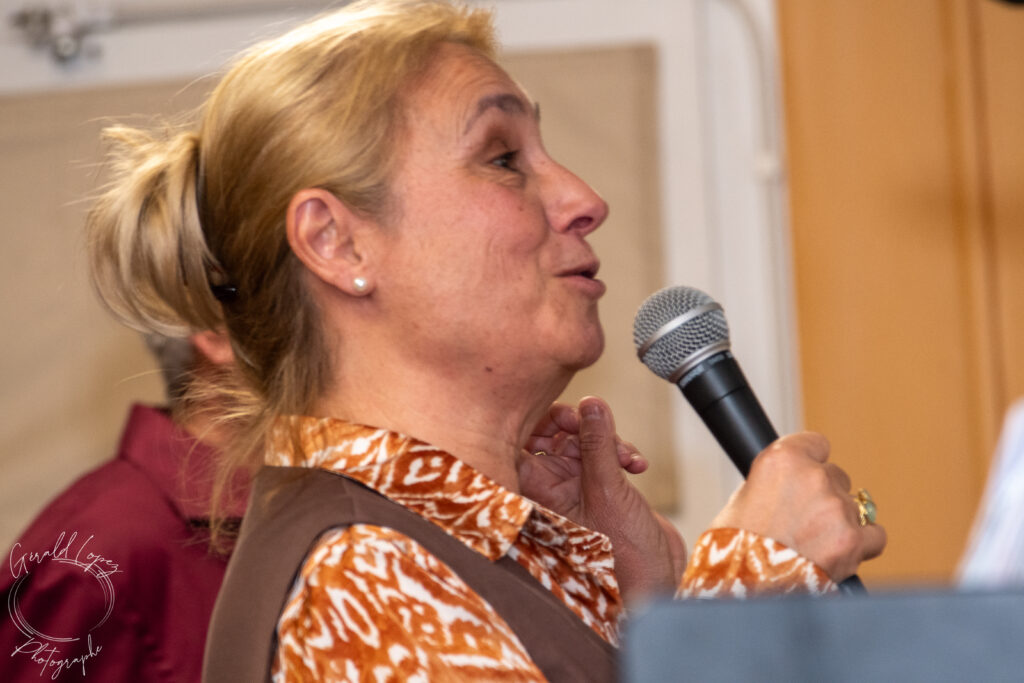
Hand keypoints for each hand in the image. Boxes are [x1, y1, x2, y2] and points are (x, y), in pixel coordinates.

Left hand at [518, 397, 686, 602]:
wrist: (655, 579)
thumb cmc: (621, 553)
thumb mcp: (607, 488)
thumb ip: (597, 443)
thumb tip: (590, 404)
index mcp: (539, 490)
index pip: (519, 440)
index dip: (540, 420)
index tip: (570, 416)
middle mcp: (553, 486)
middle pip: (552, 434)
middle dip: (581, 426)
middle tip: (598, 426)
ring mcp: (577, 485)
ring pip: (583, 441)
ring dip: (609, 441)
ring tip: (627, 458)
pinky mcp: (601, 486)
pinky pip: (604, 454)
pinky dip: (622, 454)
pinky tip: (638, 466)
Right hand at [709, 432, 886, 580]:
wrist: (745, 584)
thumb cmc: (736, 547)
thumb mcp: (742, 499)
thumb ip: (773, 484)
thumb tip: (788, 488)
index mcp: (781, 460)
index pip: (816, 443)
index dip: (811, 461)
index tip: (808, 473)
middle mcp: (813, 477)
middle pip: (836, 476)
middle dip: (824, 496)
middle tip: (804, 520)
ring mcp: (836, 508)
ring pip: (854, 506)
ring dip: (839, 521)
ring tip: (815, 544)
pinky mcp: (853, 539)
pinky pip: (874, 535)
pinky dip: (862, 543)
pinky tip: (842, 551)